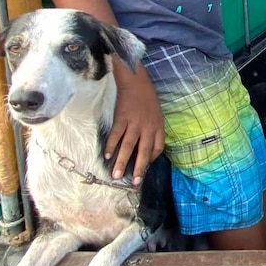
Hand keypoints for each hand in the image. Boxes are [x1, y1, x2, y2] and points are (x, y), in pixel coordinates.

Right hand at [105, 64, 165, 184]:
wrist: (136, 83)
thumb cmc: (147, 99)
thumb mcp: (156, 115)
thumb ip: (153, 130)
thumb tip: (146, 146)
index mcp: (158, 126)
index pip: (157, 148)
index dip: (151, 159)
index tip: (145, 167)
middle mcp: (147, 127)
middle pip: (144, 151)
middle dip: (139, 167)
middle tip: (134, 182)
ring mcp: (134, 123)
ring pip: (128, 146)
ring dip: (121, 161)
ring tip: (116, 175)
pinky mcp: (122, 118)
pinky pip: (116, 135)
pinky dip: (111, 146)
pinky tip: (107, 156)